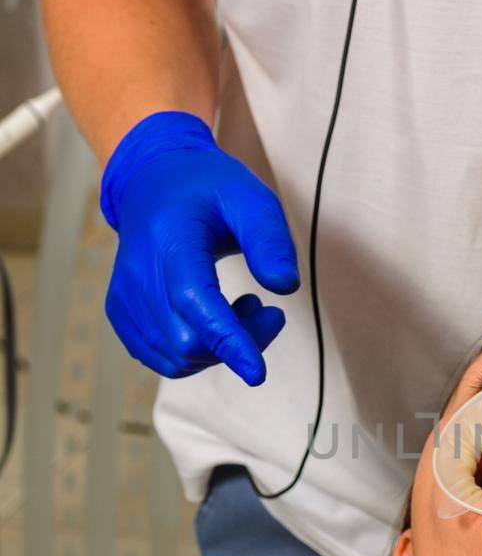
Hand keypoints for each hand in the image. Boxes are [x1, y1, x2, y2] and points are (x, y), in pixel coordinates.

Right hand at [101, 111, 299, 383]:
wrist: (155, 182)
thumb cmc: (210, 191)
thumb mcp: (252, 198)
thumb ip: (271, 240)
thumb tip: (285, 286)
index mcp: (169, 238)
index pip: (193, 301)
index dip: (227, 340)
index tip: (258, 373)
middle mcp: (137, 272)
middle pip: (187, 341)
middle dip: (238, 344)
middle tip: (268, 312)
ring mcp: (123, 296)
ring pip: (175, 358)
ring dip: (220, 350)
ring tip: (243, 308)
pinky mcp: (121, 314)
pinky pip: (162, 358)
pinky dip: (197, 354)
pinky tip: (214, 320)